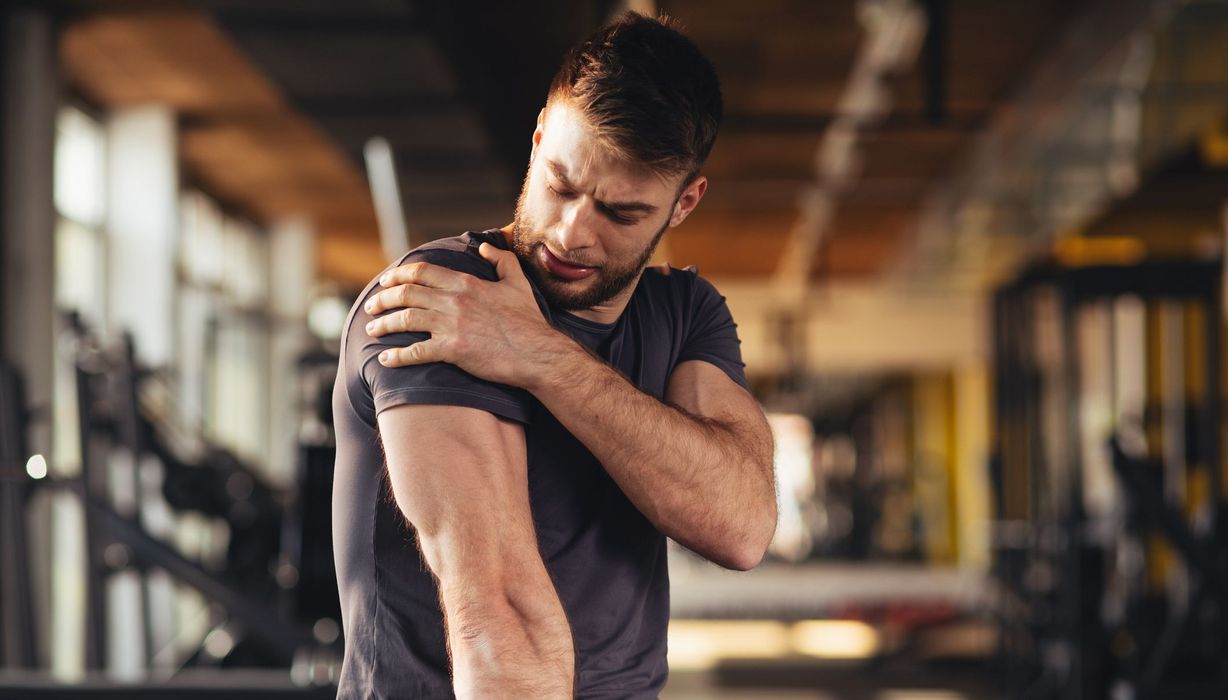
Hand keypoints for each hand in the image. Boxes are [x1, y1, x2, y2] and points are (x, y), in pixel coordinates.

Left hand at [363, 243, 564, 387]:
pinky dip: (396, 356)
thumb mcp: (517, 283)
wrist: (537, 353)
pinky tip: (385, 360)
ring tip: (371, 329)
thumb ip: (500, 260)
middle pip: (406, 294)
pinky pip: (415, 352)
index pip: (422, 272)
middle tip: (371, 306)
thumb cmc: (528, 321)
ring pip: (405, 320)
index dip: (398, 274)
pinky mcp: (453, 351)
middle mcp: (454, 301)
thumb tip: (484, 247)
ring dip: (383, 324)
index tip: (385, 280)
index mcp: (466, 283)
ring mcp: (452, 326)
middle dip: (382, 298)